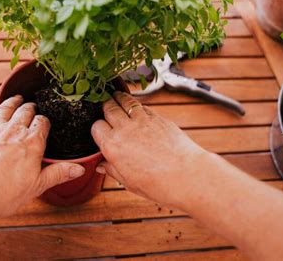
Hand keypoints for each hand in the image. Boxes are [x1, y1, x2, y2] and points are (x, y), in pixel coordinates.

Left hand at [0, 95, 85, 217]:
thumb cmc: (2, 194)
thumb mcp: (36, 186)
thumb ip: (58, 173)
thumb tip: (79, 168)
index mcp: (32, 142)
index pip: (43, 123)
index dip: (45, 121)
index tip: (45, 122)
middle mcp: (14, 130)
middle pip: (25, 111)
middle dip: (30, 108)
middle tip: (32, 106)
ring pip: (6, 108)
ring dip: (13, 102)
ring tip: (17, 99)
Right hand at [91, 92, 210, 206]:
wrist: (186, 175)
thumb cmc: (158, 183)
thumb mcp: (128, 181)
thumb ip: (112, 170)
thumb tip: (102, 166)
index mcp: (112, 146)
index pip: (96, 127)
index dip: (98, 129)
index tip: (102, 132)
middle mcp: (124, 129)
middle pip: (109, 108)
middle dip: (106, 107)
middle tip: (106, 107)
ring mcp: (142, 120)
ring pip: (125, 101)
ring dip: (119, 98)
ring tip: (117, 97)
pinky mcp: (158, 117)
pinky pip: (142, 106)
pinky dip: (137, 105)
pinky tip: (137, 108)